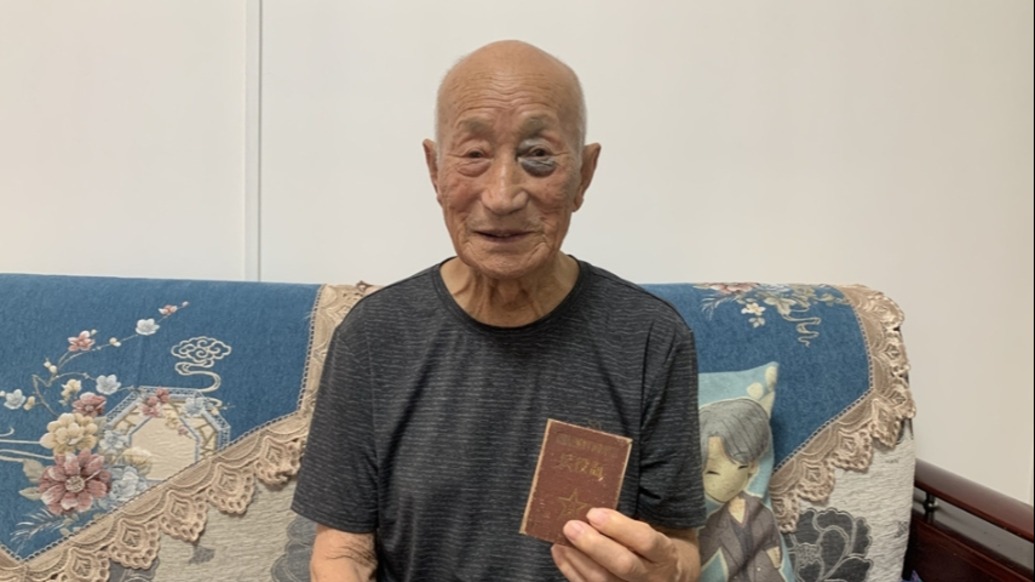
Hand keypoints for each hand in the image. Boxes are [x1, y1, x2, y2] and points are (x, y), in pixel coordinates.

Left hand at [551, 508, 699, 581]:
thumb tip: (590, 510)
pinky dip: (571, 570)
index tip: (594, 513)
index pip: (646, 541)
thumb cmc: (651, 549)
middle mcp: (652, 577)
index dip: (619, 527)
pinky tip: (560, 552)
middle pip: (624, 565)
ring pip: (603, 580)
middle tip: (571, 526)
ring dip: (578, 559)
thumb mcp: (652, 533)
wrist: (664, 577)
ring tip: (561, 538)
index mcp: (664, 554)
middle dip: (594, 545)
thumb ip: (628, 525)